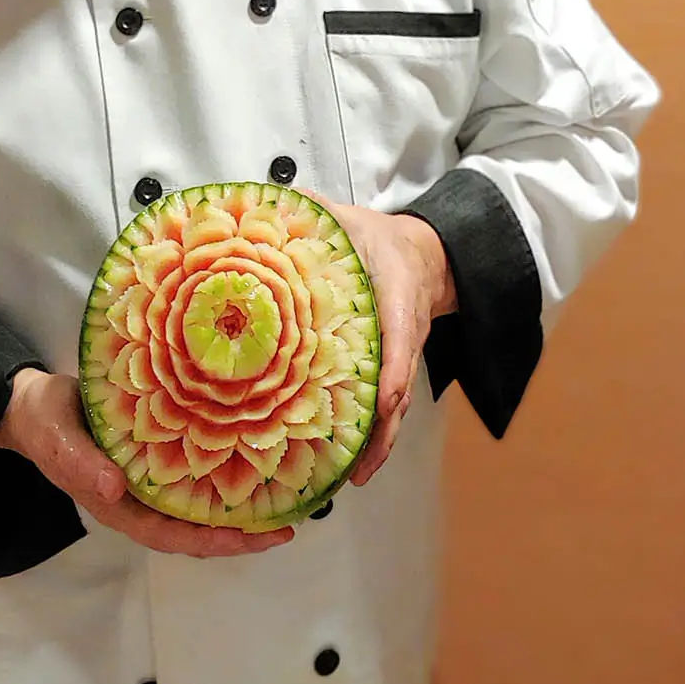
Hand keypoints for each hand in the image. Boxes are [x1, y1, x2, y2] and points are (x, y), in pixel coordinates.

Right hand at [0, 369, 294, 557]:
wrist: (32, 403)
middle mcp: (138, 499)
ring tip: (284, 502)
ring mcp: (149, 481)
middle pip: (194, 529)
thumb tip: (113, 491)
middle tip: (288, 529)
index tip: (250, 539)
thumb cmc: (44, 421)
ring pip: (200, 506)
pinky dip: (227, 476)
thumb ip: (80, 462)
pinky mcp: (157, 456)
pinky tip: (256, 462)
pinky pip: (197, 475)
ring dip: (240, 510)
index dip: (209, 541)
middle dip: (239, 535)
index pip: (169, 535)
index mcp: (116, 505)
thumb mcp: (56, 437)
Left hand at [301, 195, 455, 486]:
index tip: (384, 401)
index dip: (394, 368)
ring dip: (376, 446)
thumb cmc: (377, 240)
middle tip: (357, 468)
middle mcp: (402, 334)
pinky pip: (383, 408)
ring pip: (392, 408)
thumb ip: (311, 211)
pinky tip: (349, 468)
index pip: (401, 334)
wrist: (419, 254)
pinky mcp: (389, 371)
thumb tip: (265, 202)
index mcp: (396, 294)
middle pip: (397, 389)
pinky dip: (371, 439)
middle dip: (380, 430)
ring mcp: (398, 358)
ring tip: (351, 481)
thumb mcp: (349, 218)